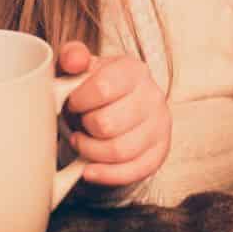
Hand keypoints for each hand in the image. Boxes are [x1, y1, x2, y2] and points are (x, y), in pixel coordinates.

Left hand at [56, 42, 170, 189]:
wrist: (118, 107)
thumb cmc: (95, 88)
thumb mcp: (81, 68)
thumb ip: (72, 57)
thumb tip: (73, 59)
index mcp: (133, 70)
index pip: (102, 88)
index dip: (78, 101)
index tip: (72, 103)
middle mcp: (153, 96)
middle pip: (107, 124)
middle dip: (84, 128)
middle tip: (78, 125)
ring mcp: (160, 126)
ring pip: (119, 151)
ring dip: (90, 152)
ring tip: (81, 143)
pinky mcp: (160, 152)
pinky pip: (133, 171)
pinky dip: (106, 174)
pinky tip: (89, 169)